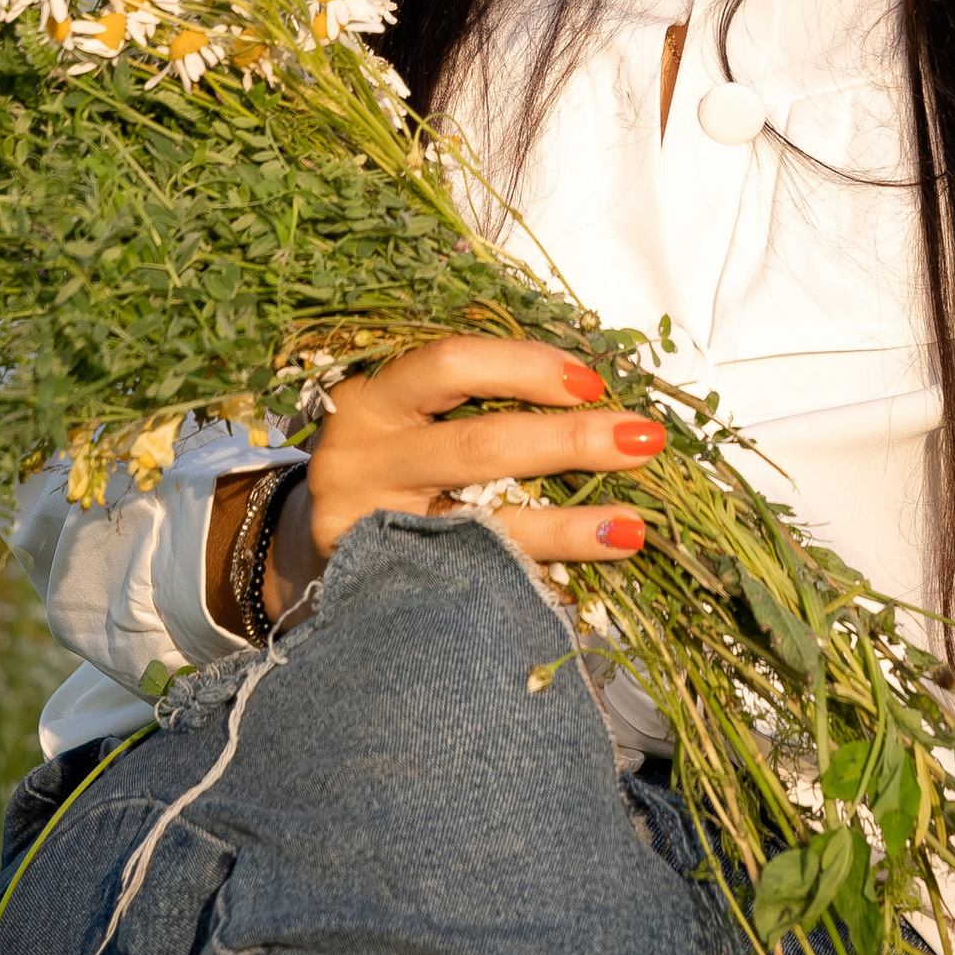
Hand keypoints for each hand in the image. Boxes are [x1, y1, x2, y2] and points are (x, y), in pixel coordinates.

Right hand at [261, 335, 665, 616]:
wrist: (312, 543)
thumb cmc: (387, 459)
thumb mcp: (407, 414)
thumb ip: (474, 399)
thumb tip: (589, 392)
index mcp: (372, 398)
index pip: (450, 365)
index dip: (525, 367)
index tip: (592, 381)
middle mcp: (360, 459)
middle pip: (478, 446)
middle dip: (570, 442)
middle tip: (642, 440)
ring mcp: (369, 530)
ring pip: (482, 527)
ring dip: (568, 527)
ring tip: (633, 528)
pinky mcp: (382, 588)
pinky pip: (472, 584)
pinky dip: (532, 582)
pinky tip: (582, 587)